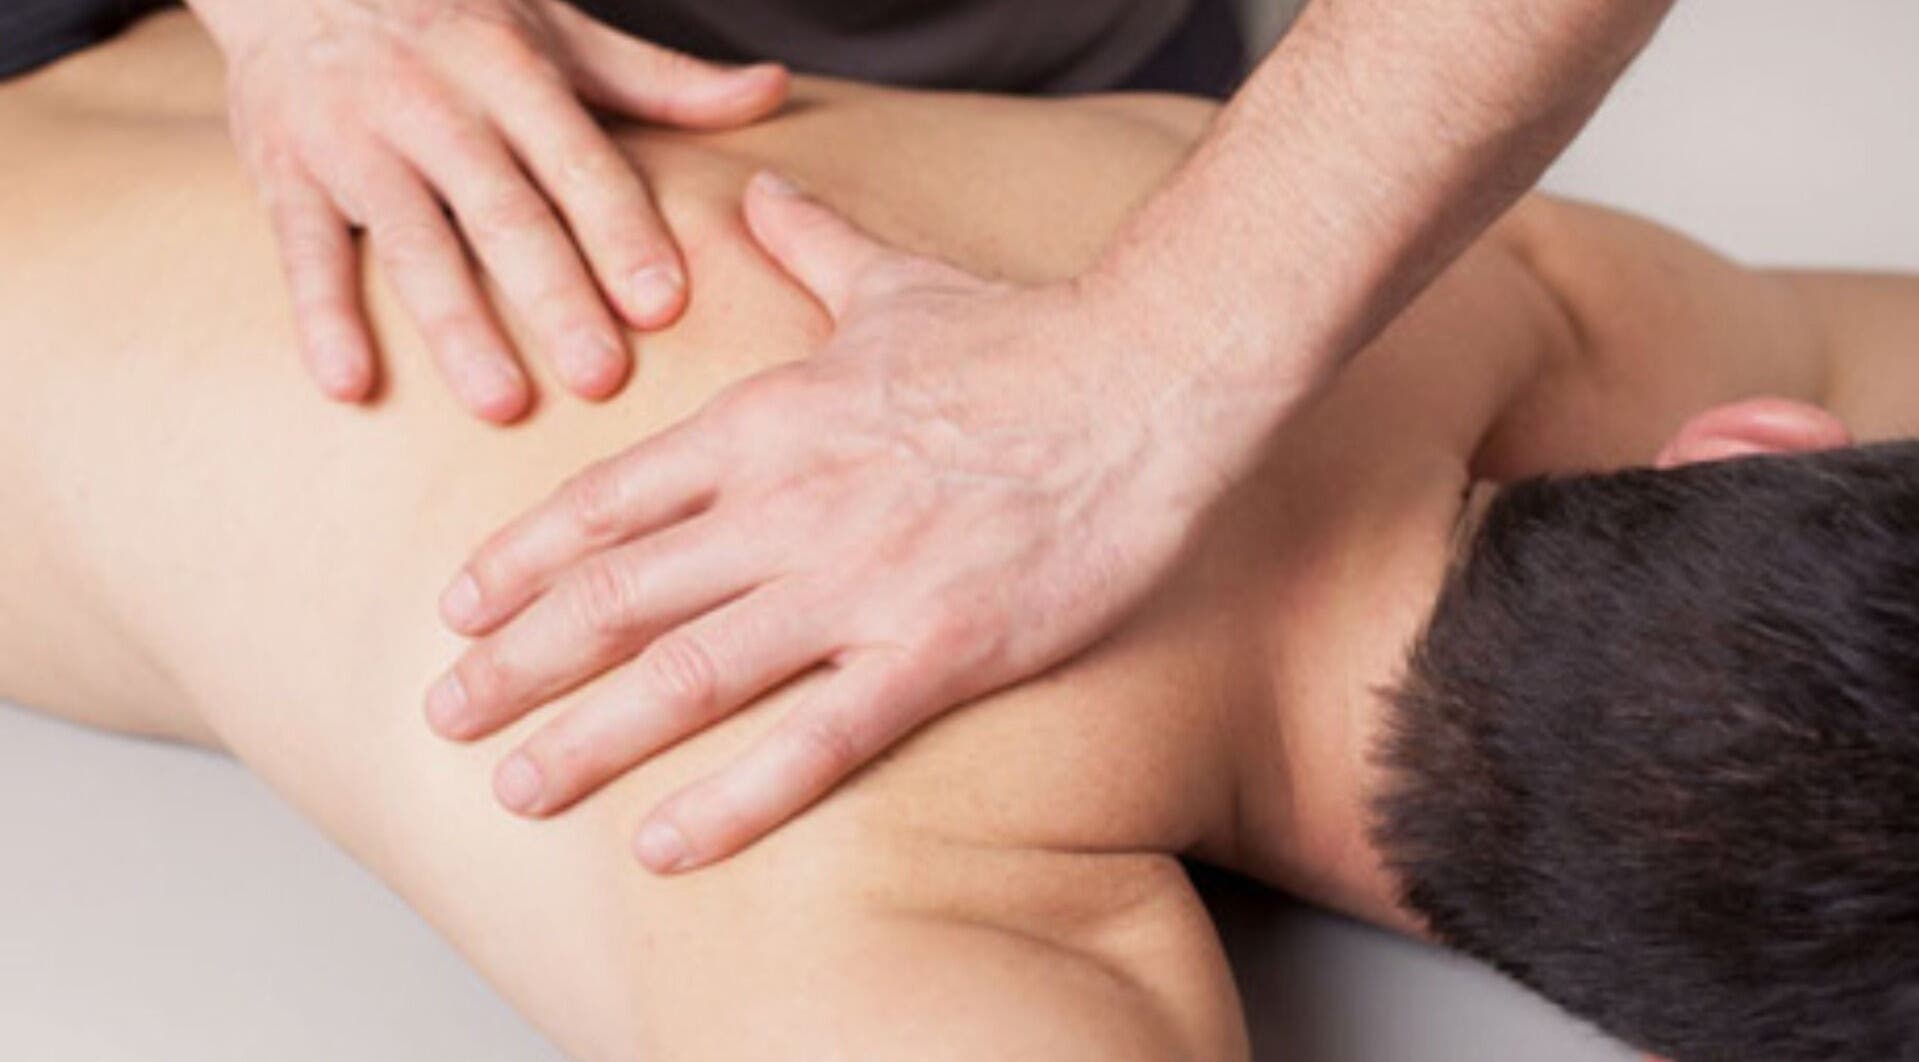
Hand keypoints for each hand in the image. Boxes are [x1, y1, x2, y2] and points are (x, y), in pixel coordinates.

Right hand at [194, 0, 788, 420]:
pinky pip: (303, 248)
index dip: (621, 231)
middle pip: (502, 211)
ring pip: (412, 240)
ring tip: (500, 403)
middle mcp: (435, 104)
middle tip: (600, 377)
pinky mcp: (284, 170)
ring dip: (454, 324)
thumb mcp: (558, 29)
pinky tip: (350, 384)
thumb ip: (660, 80)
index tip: (663, 304)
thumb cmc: (453, 10)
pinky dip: (321, 315)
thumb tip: (769, 91)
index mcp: (512, 70)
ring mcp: (355, 138)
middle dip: (553, 295)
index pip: (578, 160)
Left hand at [426, 172, 1236, 870]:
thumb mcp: (897, 282)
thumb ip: (812, 245)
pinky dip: (733, 797)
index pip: (611, 500)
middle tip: (444, 713)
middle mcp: (791, 507)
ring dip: (588, 734)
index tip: (460, 608)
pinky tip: (665, 843)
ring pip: (690, 671)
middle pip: (620, 593)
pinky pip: (816, 739)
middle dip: (517, 660)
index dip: (524, 560)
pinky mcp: (938, 649)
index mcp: (770, 425)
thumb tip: (763, 190)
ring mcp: (859, 583)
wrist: (1145, 380)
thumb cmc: (1023, 336)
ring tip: (515, 785)